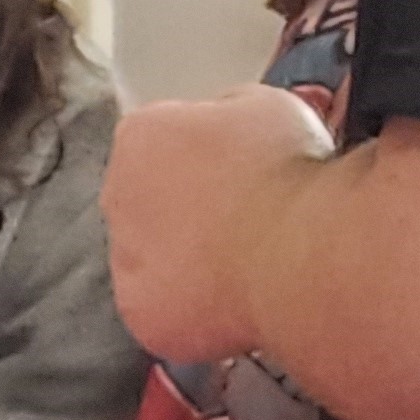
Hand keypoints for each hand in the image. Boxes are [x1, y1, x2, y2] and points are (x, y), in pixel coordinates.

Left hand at [101, 85, 334, 361]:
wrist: (302, 251)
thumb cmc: (289, 174)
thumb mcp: (264, 105)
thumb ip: (226, 114)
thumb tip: (224, 130)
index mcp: (140, 137)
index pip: (162, 146)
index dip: (207, 162)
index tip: (239, 176)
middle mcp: (117, 194)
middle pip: (150, 203)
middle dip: (189, 214)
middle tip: (244, 225)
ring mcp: (124, 259)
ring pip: (154, 261)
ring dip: (188, 264)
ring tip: (247, 267)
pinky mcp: (141, 314)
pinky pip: (166, 312)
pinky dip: (195, 313)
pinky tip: (237, 302)